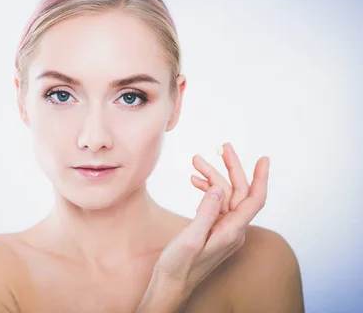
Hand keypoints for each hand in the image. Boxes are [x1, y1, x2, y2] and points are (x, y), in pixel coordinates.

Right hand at [137, 143, 268, 311]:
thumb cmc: (179, 267)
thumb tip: (217, 188)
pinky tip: (195, 182)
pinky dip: (207, 190)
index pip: (254, 200)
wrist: (171, 285)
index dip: (260, 178)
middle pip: (238, 193)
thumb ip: (205, 213)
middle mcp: (232, 230)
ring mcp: (223, 231)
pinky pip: (215, 205)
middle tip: (221, 148)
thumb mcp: (190, 239)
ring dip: (212, 178)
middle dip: (230, 169)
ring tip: (195, 162)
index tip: (263, 159)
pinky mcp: (213, 231)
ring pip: (224, 196)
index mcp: (231, 232)